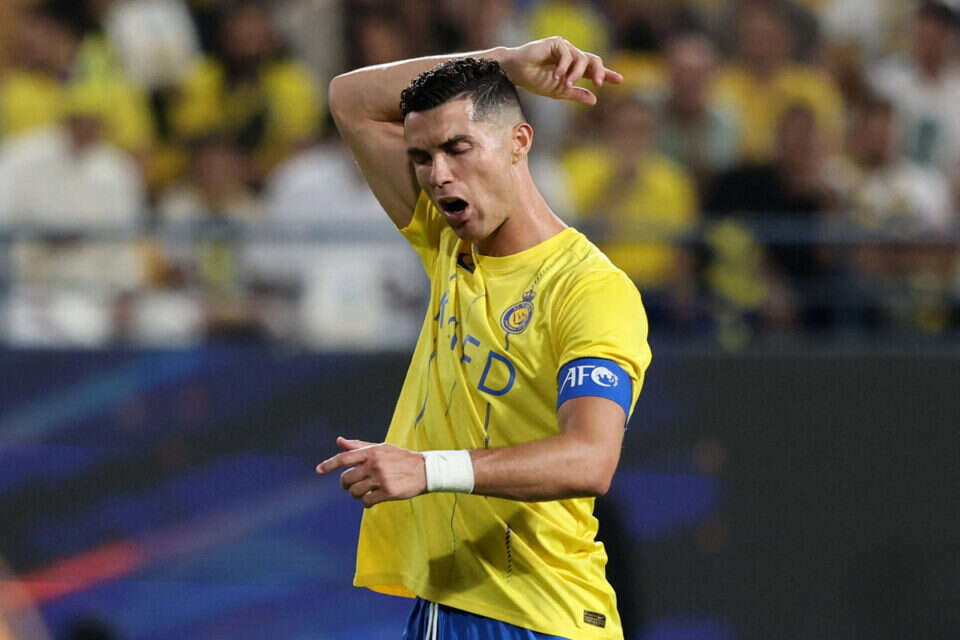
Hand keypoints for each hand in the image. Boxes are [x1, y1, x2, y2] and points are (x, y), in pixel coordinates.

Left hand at [316, 436, 426, 507]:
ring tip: (364, 492)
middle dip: (345, 484)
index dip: (329, 464)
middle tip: (350, 486)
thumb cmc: (400, 458)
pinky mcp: (388, 491)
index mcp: (371, 451)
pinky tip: (372, 500)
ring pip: (355, 492)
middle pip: (346, 478)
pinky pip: (367, 501)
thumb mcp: (381, 448)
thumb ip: (358, 446)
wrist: (425, 470)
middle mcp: (374, 464)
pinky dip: (366, 502)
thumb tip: (338, 440)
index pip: (344, 458)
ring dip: (356, 495)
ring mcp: (381, 478)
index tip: (318, 470)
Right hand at [500, 37, 621, 105]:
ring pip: (581, 59)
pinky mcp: (556, 42)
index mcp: (573, 68)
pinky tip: (556, 75)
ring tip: (566, 83)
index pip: (594, 69)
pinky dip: (563, 66)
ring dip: (576, 73)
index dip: (607, 74)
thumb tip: (594, 100)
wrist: (517, 73)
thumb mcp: (559, 91)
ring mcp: (564, 48)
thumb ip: (576, 94)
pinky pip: (567, 54)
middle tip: (600, 83)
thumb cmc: (535, 80)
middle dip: (599, 71)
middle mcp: (571, 56)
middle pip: (593, 60)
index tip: (619, 80)